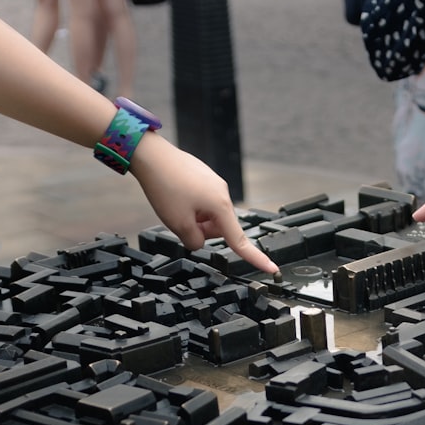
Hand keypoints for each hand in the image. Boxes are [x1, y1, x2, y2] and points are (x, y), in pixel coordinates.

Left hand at [129, 135, 278, 273]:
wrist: (153, 156)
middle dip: (201, 230)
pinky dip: (190, 206)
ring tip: (175, 206)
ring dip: (195, 218)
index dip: (256, 258)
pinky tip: (175, 196)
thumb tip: (198, 241)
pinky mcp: (205, 178)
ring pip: (209, 215)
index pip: (240, 240)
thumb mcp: (177, 223)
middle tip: (179, 221)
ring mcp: (214, 184)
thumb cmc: (165, 186)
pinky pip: (202, 201)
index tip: (272, 268)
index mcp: (220, 206)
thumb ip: (193, 241)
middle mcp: (223, 193)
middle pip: (219, 227)